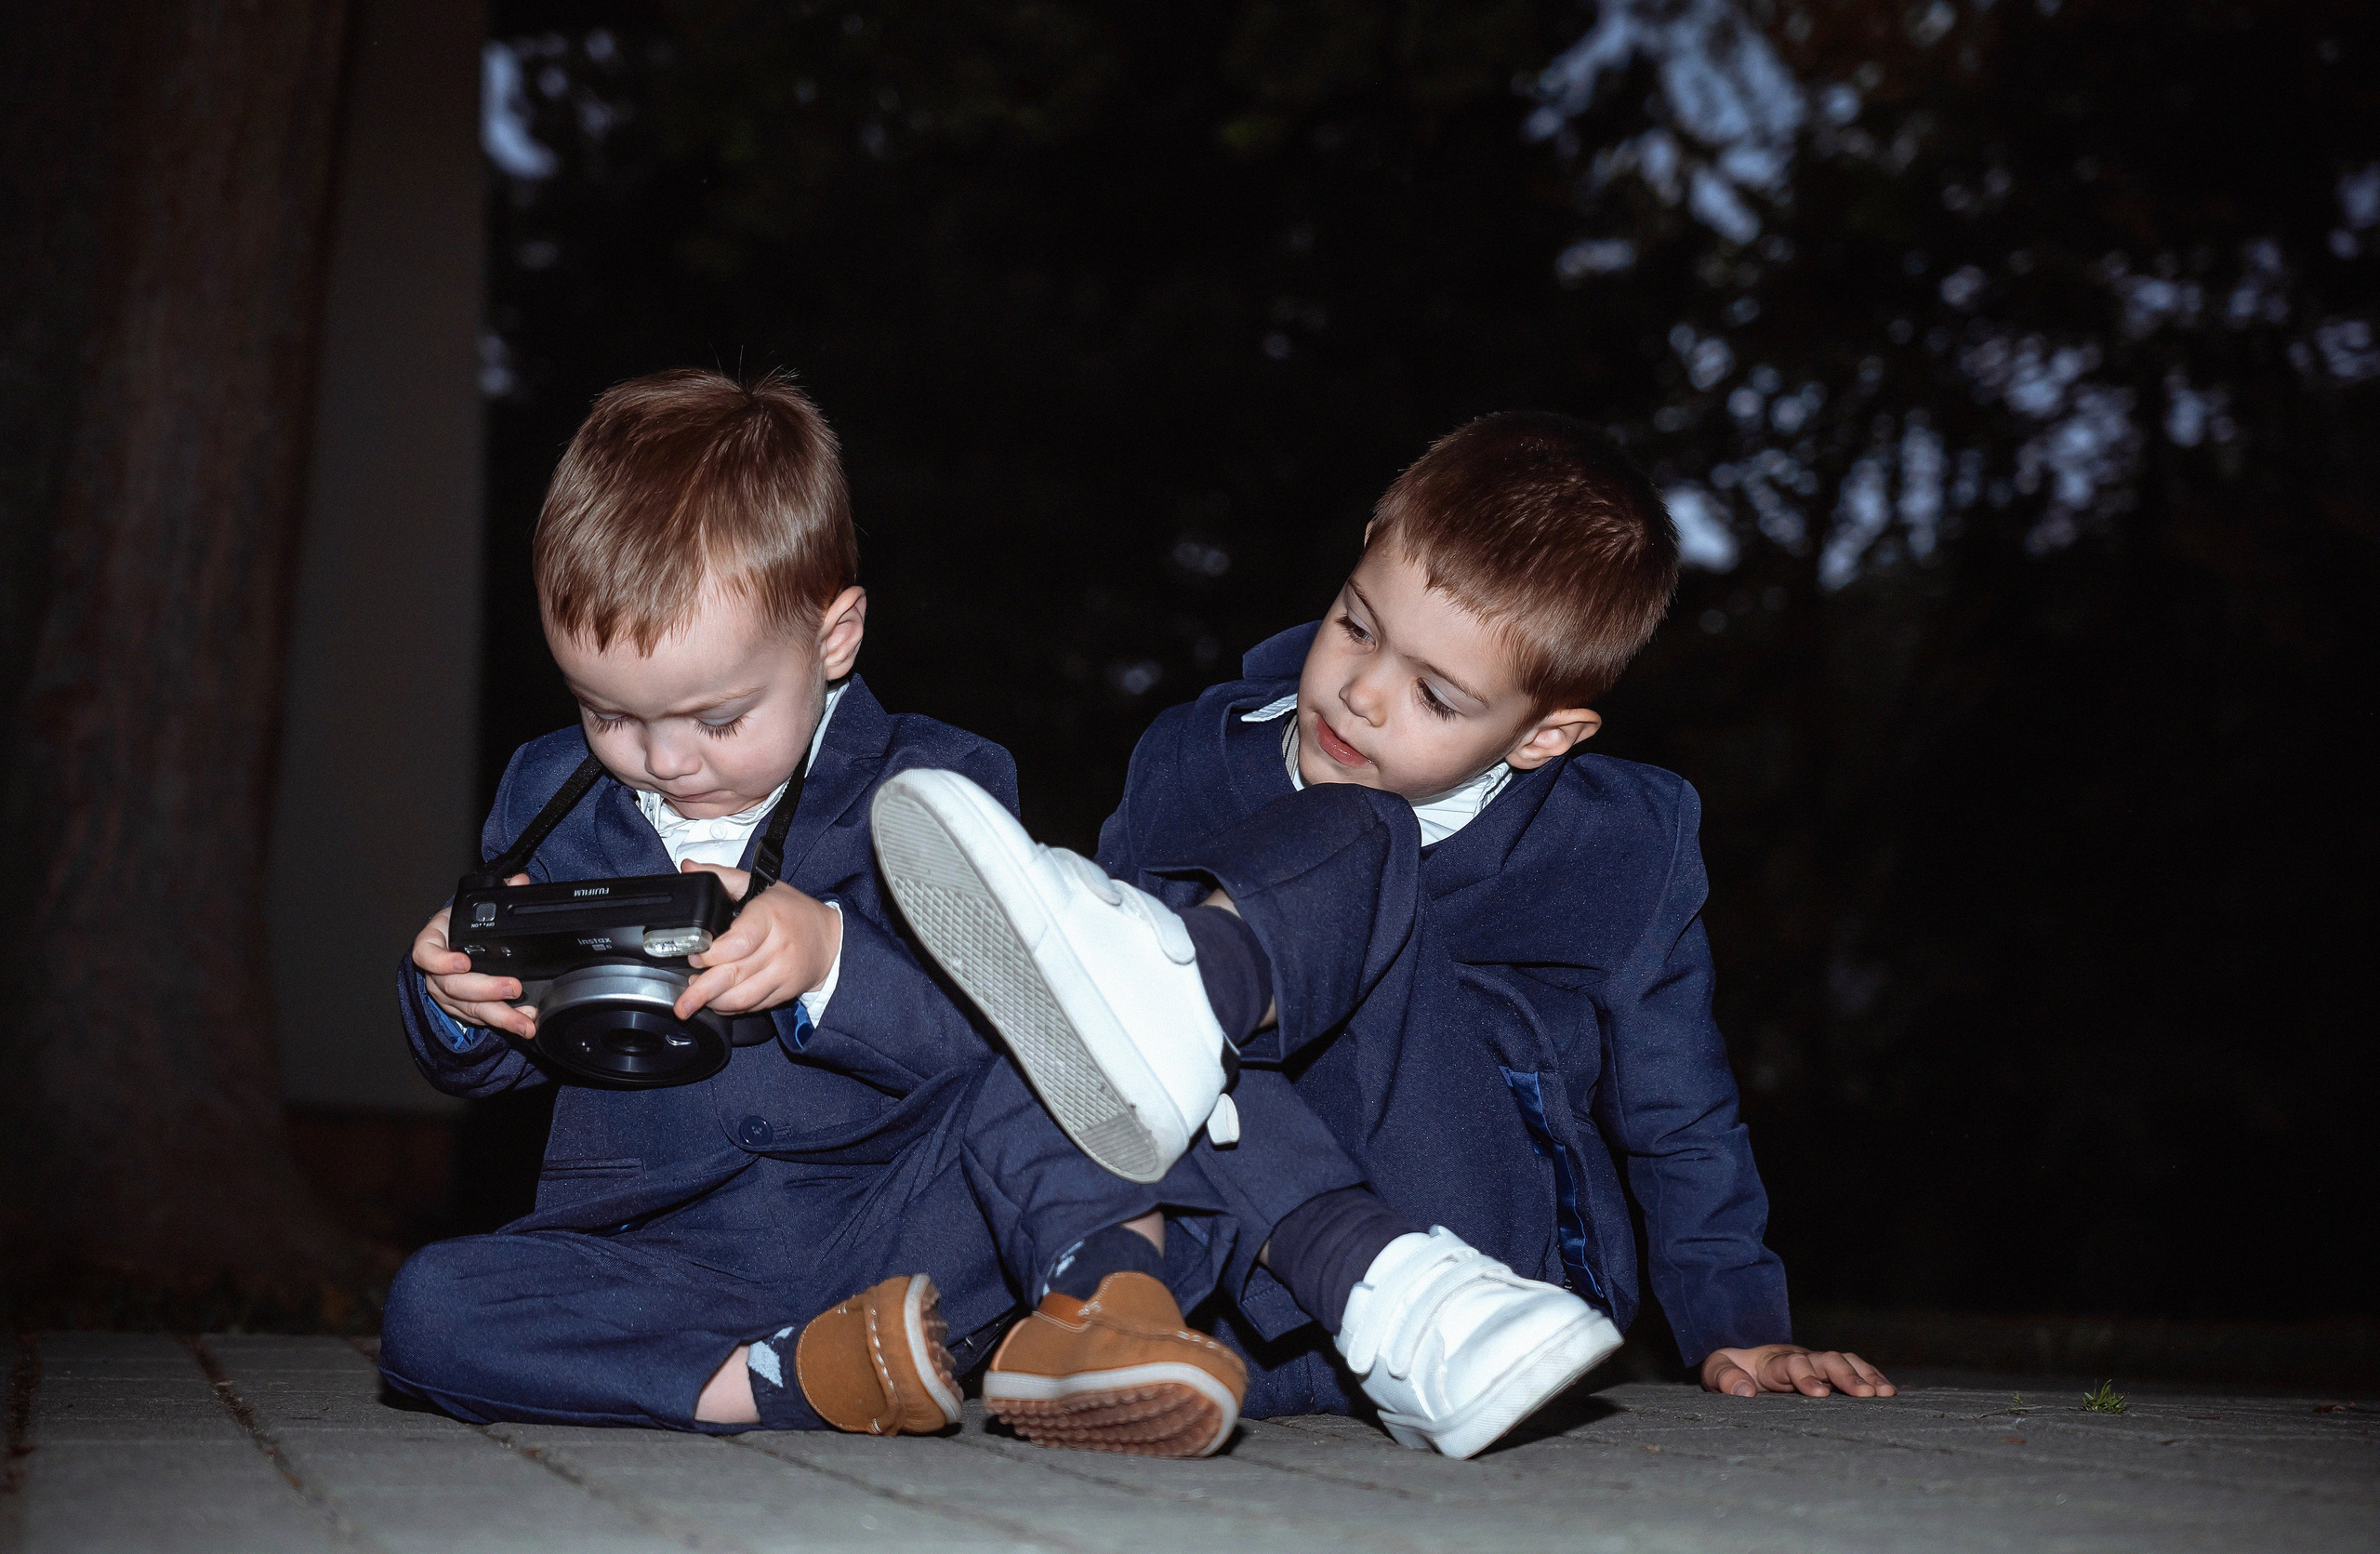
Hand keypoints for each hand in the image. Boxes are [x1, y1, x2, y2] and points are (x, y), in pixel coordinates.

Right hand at [413, 874, 537, 1038]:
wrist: (454, 942)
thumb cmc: (459, 925)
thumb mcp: (474, 905)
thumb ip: (500, 890)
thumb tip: (521, 882)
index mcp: (433, 942)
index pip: (426, 953)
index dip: (441, 961)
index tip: (463, 962)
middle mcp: (436, 972)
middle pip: (454, 987)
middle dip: (486, 990)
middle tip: (513, 988)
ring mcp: (447, 994)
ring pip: (468, 1008)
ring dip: (499, 1015)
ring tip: (524, 1020)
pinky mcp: (461, 1009)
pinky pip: (479, 1018)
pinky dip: (503, 1021)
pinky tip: (523, 1020)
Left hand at [673, 862, 841, 1018]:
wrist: (831, 939)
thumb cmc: (792, 911)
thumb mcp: (761, 886)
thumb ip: (722, 876)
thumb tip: (689, 867)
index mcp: (769, 916)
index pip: (738, 942)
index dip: (711, 954)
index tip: (694, 955)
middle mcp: (778, 947)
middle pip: (734, 974)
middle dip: (702, 991)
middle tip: (682, 1002)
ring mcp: (783, 972)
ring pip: (743, 996)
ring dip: (714, 1002)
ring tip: (695, 1001)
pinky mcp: (785, 991)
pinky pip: (754, 1005)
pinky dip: (732, 1007)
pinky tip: (718, 1002)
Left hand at [1701, 1344, 1894, 1398]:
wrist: (1741, 1360)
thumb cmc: (1730, 1371)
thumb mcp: (1716, 1372)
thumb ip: (1725, 1379)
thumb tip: (1746, 1392)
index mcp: (1771, 1361)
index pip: (1791, 1364)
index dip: (1805, 1376)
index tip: (1818, 1393)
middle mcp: (1799, 1358)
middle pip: (1825, 1359)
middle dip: (1844, 1375)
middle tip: (1864, 1394)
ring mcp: (1816, 1363)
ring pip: (1844, 1361)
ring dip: (1864, 1375)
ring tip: (1884, 1393)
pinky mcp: (1828, 1371)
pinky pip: (1854, 1367)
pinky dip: (1871, 1376)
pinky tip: (1889, 1391)